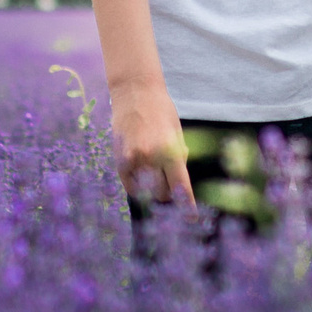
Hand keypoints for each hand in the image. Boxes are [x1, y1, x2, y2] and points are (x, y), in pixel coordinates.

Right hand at [110, 80, 191, 208]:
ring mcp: (133, 160)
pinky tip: (144, 176)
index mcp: (170, 151)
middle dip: (170, 192)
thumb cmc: (162, 112)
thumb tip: (177, 182)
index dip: (186, 205)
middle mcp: (151, 158)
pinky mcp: (119, 161)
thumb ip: (178, 158)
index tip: (191, 218)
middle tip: (171, 183)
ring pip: (147, 191)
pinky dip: (139, 186)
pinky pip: (131, 186)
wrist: (135, 93)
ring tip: (156, 173)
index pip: (180, 186)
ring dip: (155, 188)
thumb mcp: (177, 134)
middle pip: (163, 192)